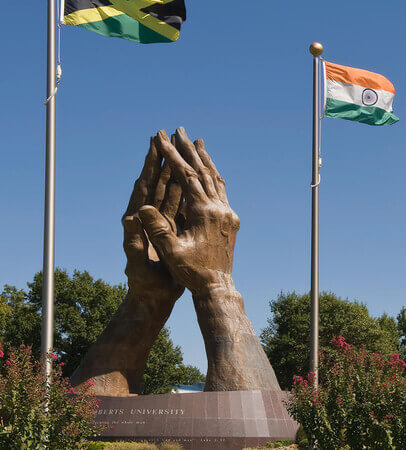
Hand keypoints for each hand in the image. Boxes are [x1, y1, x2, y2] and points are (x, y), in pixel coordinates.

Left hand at [123, 137, 184, 302]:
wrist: (154, 297)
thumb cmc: (144, 284)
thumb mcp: (137, 262)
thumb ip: (133, 241)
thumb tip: (129, 218)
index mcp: (139, 221)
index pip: (144, 187)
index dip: (149, 165)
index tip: (153, 144)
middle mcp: (149, 217)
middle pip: (157, 182)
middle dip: (163, 159)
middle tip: (169, 136)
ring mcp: (162, 222)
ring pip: (171, 191)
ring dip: (176, 170)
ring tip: (183, 151)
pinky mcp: (173, 229)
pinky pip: (181, 205)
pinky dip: (187, 190)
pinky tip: (195, 178)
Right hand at [139, 128, 238, 294]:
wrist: (217, 287)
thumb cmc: (191, 272)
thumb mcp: (171, 252)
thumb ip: (158, 230)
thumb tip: (141, 208)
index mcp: (203, 213)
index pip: (187, 176)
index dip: (173, 156)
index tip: (161, 138)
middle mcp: (219, 209)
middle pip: (204, 172)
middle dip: (189, 150)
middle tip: (180, 129)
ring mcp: (228, 213)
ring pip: (216, 179)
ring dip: (205, 160)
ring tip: (198, 142)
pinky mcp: (232, 220)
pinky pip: (222, 192)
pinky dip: (214, 177)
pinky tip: (211, 171)